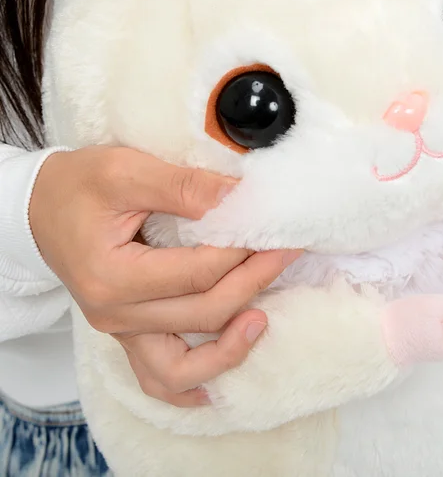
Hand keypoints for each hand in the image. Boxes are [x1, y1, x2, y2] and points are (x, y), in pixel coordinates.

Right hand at [30, 146, 298, 406]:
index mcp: (112, 276)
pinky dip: (191, 385)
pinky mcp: (128, 332)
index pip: (198, 273)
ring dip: (230, 347)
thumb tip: (241, 197)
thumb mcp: (127, 170)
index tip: (279, 230)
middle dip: (254, 282)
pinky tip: (220, 382)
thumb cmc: (79, 185)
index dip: (244, 252)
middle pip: (202, 313)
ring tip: (264, 319)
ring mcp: (120, 330)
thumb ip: (185, 187)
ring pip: (183, 363)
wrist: (40, 206)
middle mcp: (115, 314)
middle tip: (289, 252)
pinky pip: (159, 377)